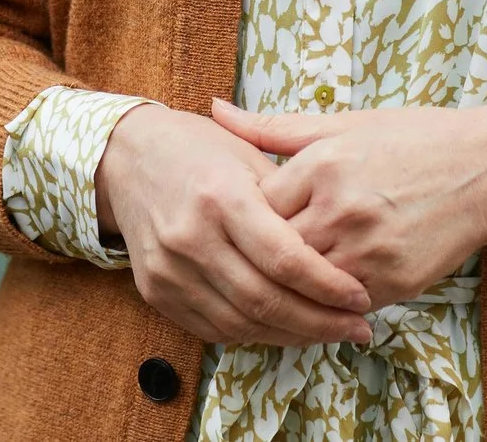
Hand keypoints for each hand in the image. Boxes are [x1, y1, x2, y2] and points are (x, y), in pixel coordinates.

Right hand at [94, 104, 374, 347]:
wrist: (127, 158)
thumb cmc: (198, 150)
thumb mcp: (247, 155)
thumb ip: (291, 200)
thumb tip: (343, 244)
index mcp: (221, 196)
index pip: (284, 258)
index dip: (327, 286)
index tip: (360, 297)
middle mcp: (190, 237)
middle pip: (265, 299)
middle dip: (320, 322)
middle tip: (357, 327)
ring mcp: (168, 270)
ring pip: (242, 324)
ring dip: (292, 335)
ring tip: (329, 332)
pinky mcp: (156, 292)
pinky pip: (214, 328)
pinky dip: (256, 334)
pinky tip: (285, 328)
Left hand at [210, 98, 486, 308]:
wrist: (486, 168)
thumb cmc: (412, 139)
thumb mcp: (342, 124)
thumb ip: (272, 127)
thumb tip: (215, 109)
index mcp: (321, 165)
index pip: (256, 207)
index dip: (245, 217)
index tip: (241, 220)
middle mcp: (341, 209)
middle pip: (275, 251)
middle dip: (259, 257)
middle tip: (243, 261)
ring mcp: (369, 250)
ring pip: (304, 285)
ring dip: (290, 287)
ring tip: (272, 285)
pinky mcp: (394, 282)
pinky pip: (341, 305)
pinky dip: (326, 303)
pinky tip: (315, 297)